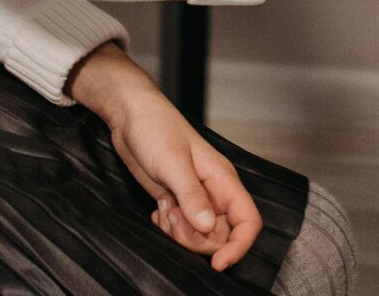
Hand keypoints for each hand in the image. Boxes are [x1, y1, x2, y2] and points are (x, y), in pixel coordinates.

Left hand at [69, 44, 260, 270]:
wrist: (130, 116)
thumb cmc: (156, 128)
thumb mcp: (173, 163)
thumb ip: (192, 196)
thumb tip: (208, 227)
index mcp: (223, 180)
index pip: (248, 221)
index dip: (238, 246)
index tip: (217, 263)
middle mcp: (213, 193)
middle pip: (221, 236)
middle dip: (195, 239)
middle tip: (174, 216)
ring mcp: (194, 199)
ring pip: (199, 236)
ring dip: (178, 232)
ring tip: (164, 209)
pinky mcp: (176, 201)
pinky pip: (180, 230)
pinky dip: (168, 228)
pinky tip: (158, 210)